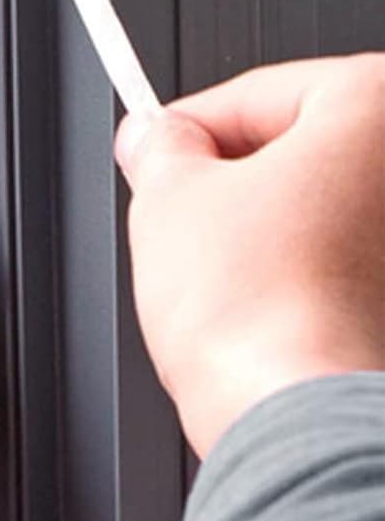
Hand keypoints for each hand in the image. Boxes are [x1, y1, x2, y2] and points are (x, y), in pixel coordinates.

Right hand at [116, 52, 384, 458]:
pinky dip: (323, 283)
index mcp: (379, 107)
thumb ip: (161, 147)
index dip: (188, 127)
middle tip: (184, 204)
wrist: (303, 427)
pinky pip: (362, 275)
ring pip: (342, 216)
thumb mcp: (167, 195)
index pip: (258, 92)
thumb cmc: (259, 313)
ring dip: (286, 230)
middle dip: (243, 177)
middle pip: (313, 150)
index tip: (158, 148)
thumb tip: (159, 140)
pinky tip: (273, 310)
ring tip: (226, 269)